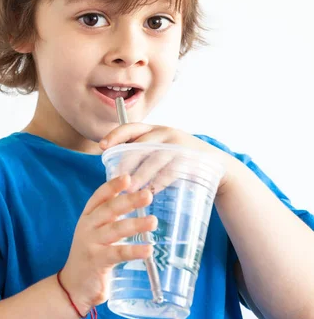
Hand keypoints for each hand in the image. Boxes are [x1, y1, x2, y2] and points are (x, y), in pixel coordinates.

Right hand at [60, 174, 157, 315]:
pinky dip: (134, 251)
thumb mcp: (96, 230)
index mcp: (88, 216)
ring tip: (153, 221)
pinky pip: (118, 253)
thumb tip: (136, 197)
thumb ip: (110, 216)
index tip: (128, 177)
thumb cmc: (92, 252)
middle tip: (148, 195)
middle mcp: (88, 226)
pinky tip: (148, 249)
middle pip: (109, 209)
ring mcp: (91, 243)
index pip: (100, 196)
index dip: (113, 186)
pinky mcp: (97, 261)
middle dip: (129, 201)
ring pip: (115, 230)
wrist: (74, 285)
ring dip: (136, 224)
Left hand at [99, 123, 231, 194]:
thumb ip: (143, 153)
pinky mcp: (190, 158)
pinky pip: (171, 170)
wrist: (216, 164)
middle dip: (126, 162)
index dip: (115, 135)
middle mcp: (165, 133)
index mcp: (154, 129)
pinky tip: (151, 191)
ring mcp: (178, 145)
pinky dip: (160, 181)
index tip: (102, 146)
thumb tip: (115, 168)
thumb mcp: (162, 149)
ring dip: (141, 175)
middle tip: (117, 178)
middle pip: (140, 144)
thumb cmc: (181, 160)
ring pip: (154, 158)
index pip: (130, 127)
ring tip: (130, 189)